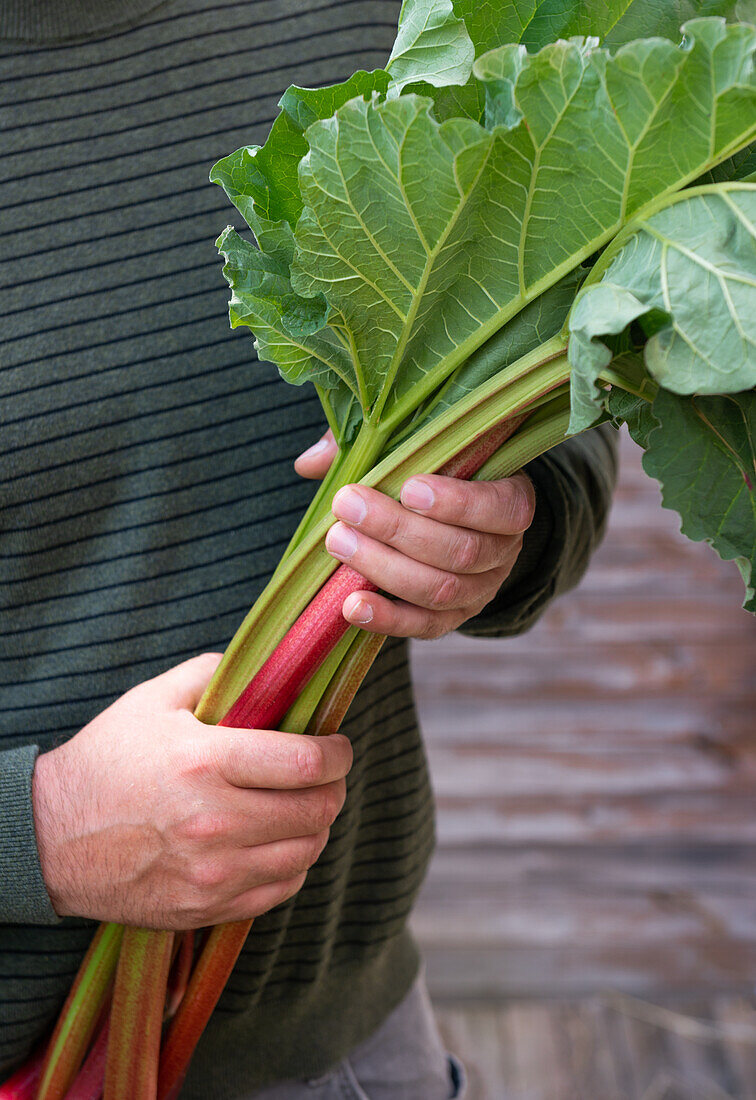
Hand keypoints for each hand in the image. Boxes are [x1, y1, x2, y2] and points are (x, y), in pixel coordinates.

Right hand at [32, 654, 351, 929]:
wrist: (50, 838)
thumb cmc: (106, 761)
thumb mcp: (153, 700)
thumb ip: (217, 675)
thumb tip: (272, 670)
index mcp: (204, 763)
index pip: (306, 763)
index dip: (337, 753)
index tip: (337, 746)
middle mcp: (213, 823)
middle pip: (316, 810)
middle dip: (333, 787)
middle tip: (325, 774)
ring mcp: (211, 874)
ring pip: (306, 853)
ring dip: (316, 826)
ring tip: (302, 804)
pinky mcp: (205, 908)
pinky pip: (280, 890)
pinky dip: (292, 863)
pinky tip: (277, 840)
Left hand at [296, 432, 534, 639]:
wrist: (458, 524)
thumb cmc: (437, 475)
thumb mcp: (422, 450)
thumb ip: (376, 447)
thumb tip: (311, 462)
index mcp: (512, 501)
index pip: (500, 508)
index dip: (458, 503)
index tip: (409, 487)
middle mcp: (504, 550)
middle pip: (460, 551)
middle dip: (398, 529)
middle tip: (348, 505)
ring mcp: (480, 590)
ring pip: (440, 590)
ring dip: (383, 567)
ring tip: (338, 541)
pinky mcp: (452, 619)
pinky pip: (423, 626)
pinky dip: (386, 618)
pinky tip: (350, 605)